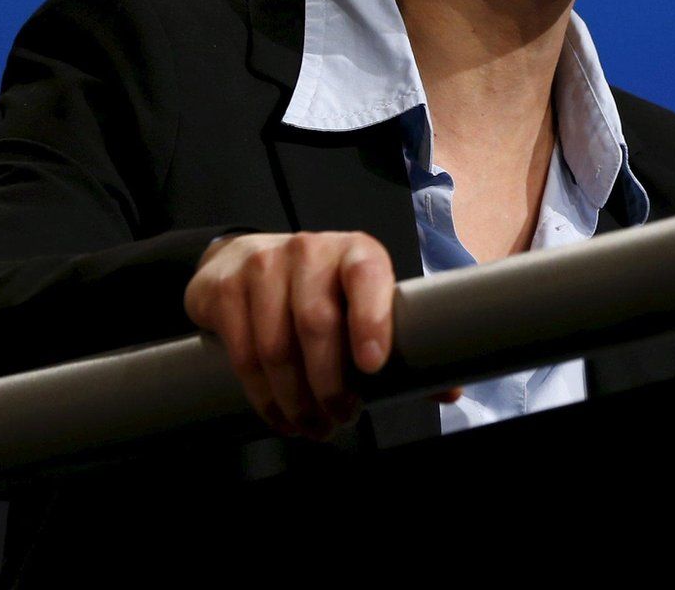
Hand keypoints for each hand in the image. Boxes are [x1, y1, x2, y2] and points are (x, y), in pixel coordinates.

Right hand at [183, 231, 398, 439]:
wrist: (244, 261)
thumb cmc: (321, 291)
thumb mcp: (362, 302)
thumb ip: (403, 343)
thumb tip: (449, 391)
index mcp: (356, 252)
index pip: (367, 277)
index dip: (371, 319)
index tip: (373, 365)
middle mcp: (309, 251)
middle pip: (317, 323)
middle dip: (331, 383)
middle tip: (342, 417)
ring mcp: (262, 266)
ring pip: (276, 347)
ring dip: (296, 399)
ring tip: (313, 425)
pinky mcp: (225, 290)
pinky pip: (243, 354)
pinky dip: (263, 397)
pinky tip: (279, 415)